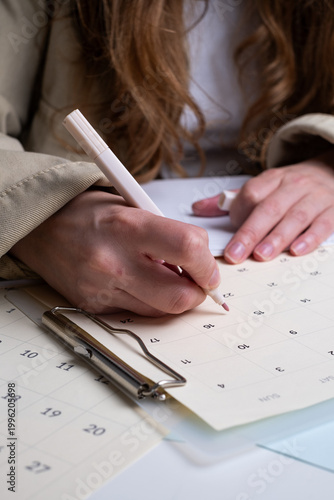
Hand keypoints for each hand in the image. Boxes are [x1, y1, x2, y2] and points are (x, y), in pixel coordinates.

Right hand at [10, 190, 219, 315]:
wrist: (40, 229)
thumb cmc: (86, 213)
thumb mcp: (129, 206)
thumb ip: (165, 234)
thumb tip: (199, 262)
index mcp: (128, 226)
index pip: (188, 249)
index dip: (207, 264)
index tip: (208, 268)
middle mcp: (114, 261)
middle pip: (179, 296)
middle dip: (198, 293)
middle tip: (197, 282)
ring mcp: (103, 289)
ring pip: (160, 311)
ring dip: (174, 299)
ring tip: (164, 277)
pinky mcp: (94, 306)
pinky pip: (137, 314)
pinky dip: (149, 303)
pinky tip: (140, 284)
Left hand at [192, 154, 333, 262]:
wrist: (331, 173)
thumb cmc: (291, 187)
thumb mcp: (263, 186)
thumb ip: (231, 200)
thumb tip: (198, 209)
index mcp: (272, 179)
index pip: (252, 193)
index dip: (239, 213)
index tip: (228, 235)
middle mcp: (293, 186)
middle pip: (269, 208)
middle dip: (250, 233)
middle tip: (236, 254)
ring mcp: (314, 198)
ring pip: (295, 217)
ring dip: (277, 237)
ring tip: (262, 255)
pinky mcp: (332, 211)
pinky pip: (322, 224)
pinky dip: (310, 238)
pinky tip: (297, 251)